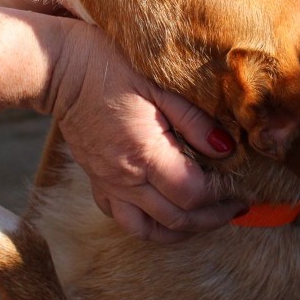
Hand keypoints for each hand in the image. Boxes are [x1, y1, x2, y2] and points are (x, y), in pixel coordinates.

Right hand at [48, 22, 244, 242]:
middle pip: (175, 220)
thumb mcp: (159, 85)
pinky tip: (163, 211)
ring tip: (203, 220)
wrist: (59, 68)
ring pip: (147, 230)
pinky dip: (148, 224)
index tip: (240, 188)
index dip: (221, 197)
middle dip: (211, 220)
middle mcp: (126, 177)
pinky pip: (122, 218)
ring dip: (180, 232)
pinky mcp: (96, 181)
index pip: (192, 195)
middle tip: (234, 208)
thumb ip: (195, 121)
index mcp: (145, 153)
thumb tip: (226, 149)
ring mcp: (108, 183)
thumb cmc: (109, 67)